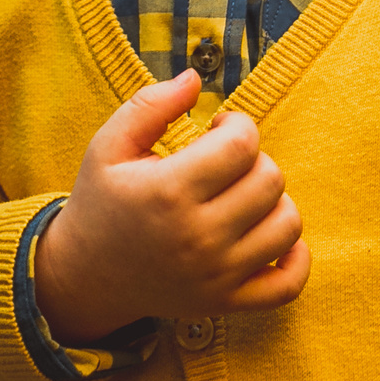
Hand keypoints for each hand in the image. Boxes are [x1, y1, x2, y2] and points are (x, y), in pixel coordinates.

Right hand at [33, 68, 308, 341]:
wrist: (85, 278)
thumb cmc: (101, 203)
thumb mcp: (108, 146)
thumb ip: (151, 106)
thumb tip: (195, 77)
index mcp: (168, 192)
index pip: (243, 143)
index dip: (237, 124)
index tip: (216, 130)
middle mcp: (197, 237)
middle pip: (270, 179)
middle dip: (253, 160)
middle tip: (224, 164)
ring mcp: (216, 276)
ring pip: (288, 224)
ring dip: (273, 201)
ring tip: (242, 196)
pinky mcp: (226, 303)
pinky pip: (288, 285)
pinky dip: (294, 258)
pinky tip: (272, 235)